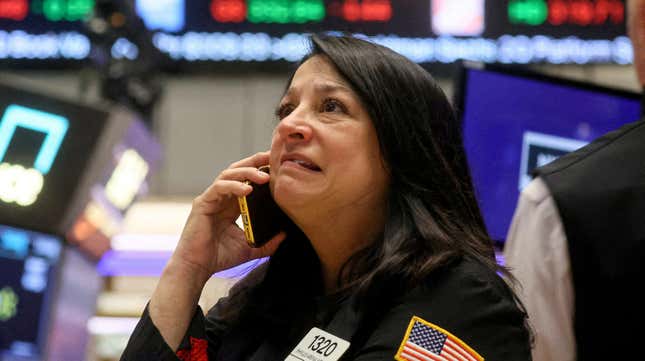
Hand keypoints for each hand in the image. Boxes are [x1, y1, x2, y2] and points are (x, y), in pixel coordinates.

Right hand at [169, 151, 286, 284]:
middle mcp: (221, 198)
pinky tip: (248, 189)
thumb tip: (285, 235)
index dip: (260, 171)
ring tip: (264, 176)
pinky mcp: (203, 203)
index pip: (247, 181)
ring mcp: (211, 198)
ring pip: (229, 175)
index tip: (278, 166)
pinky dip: (234, 186)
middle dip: (255, 162)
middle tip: (271, 158)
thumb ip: (267, 243)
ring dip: (247, 173)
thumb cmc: (219, 258)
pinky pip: (219, 188)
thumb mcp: (250, 248)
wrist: (197, 268)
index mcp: (232, 205)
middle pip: (238, 171)